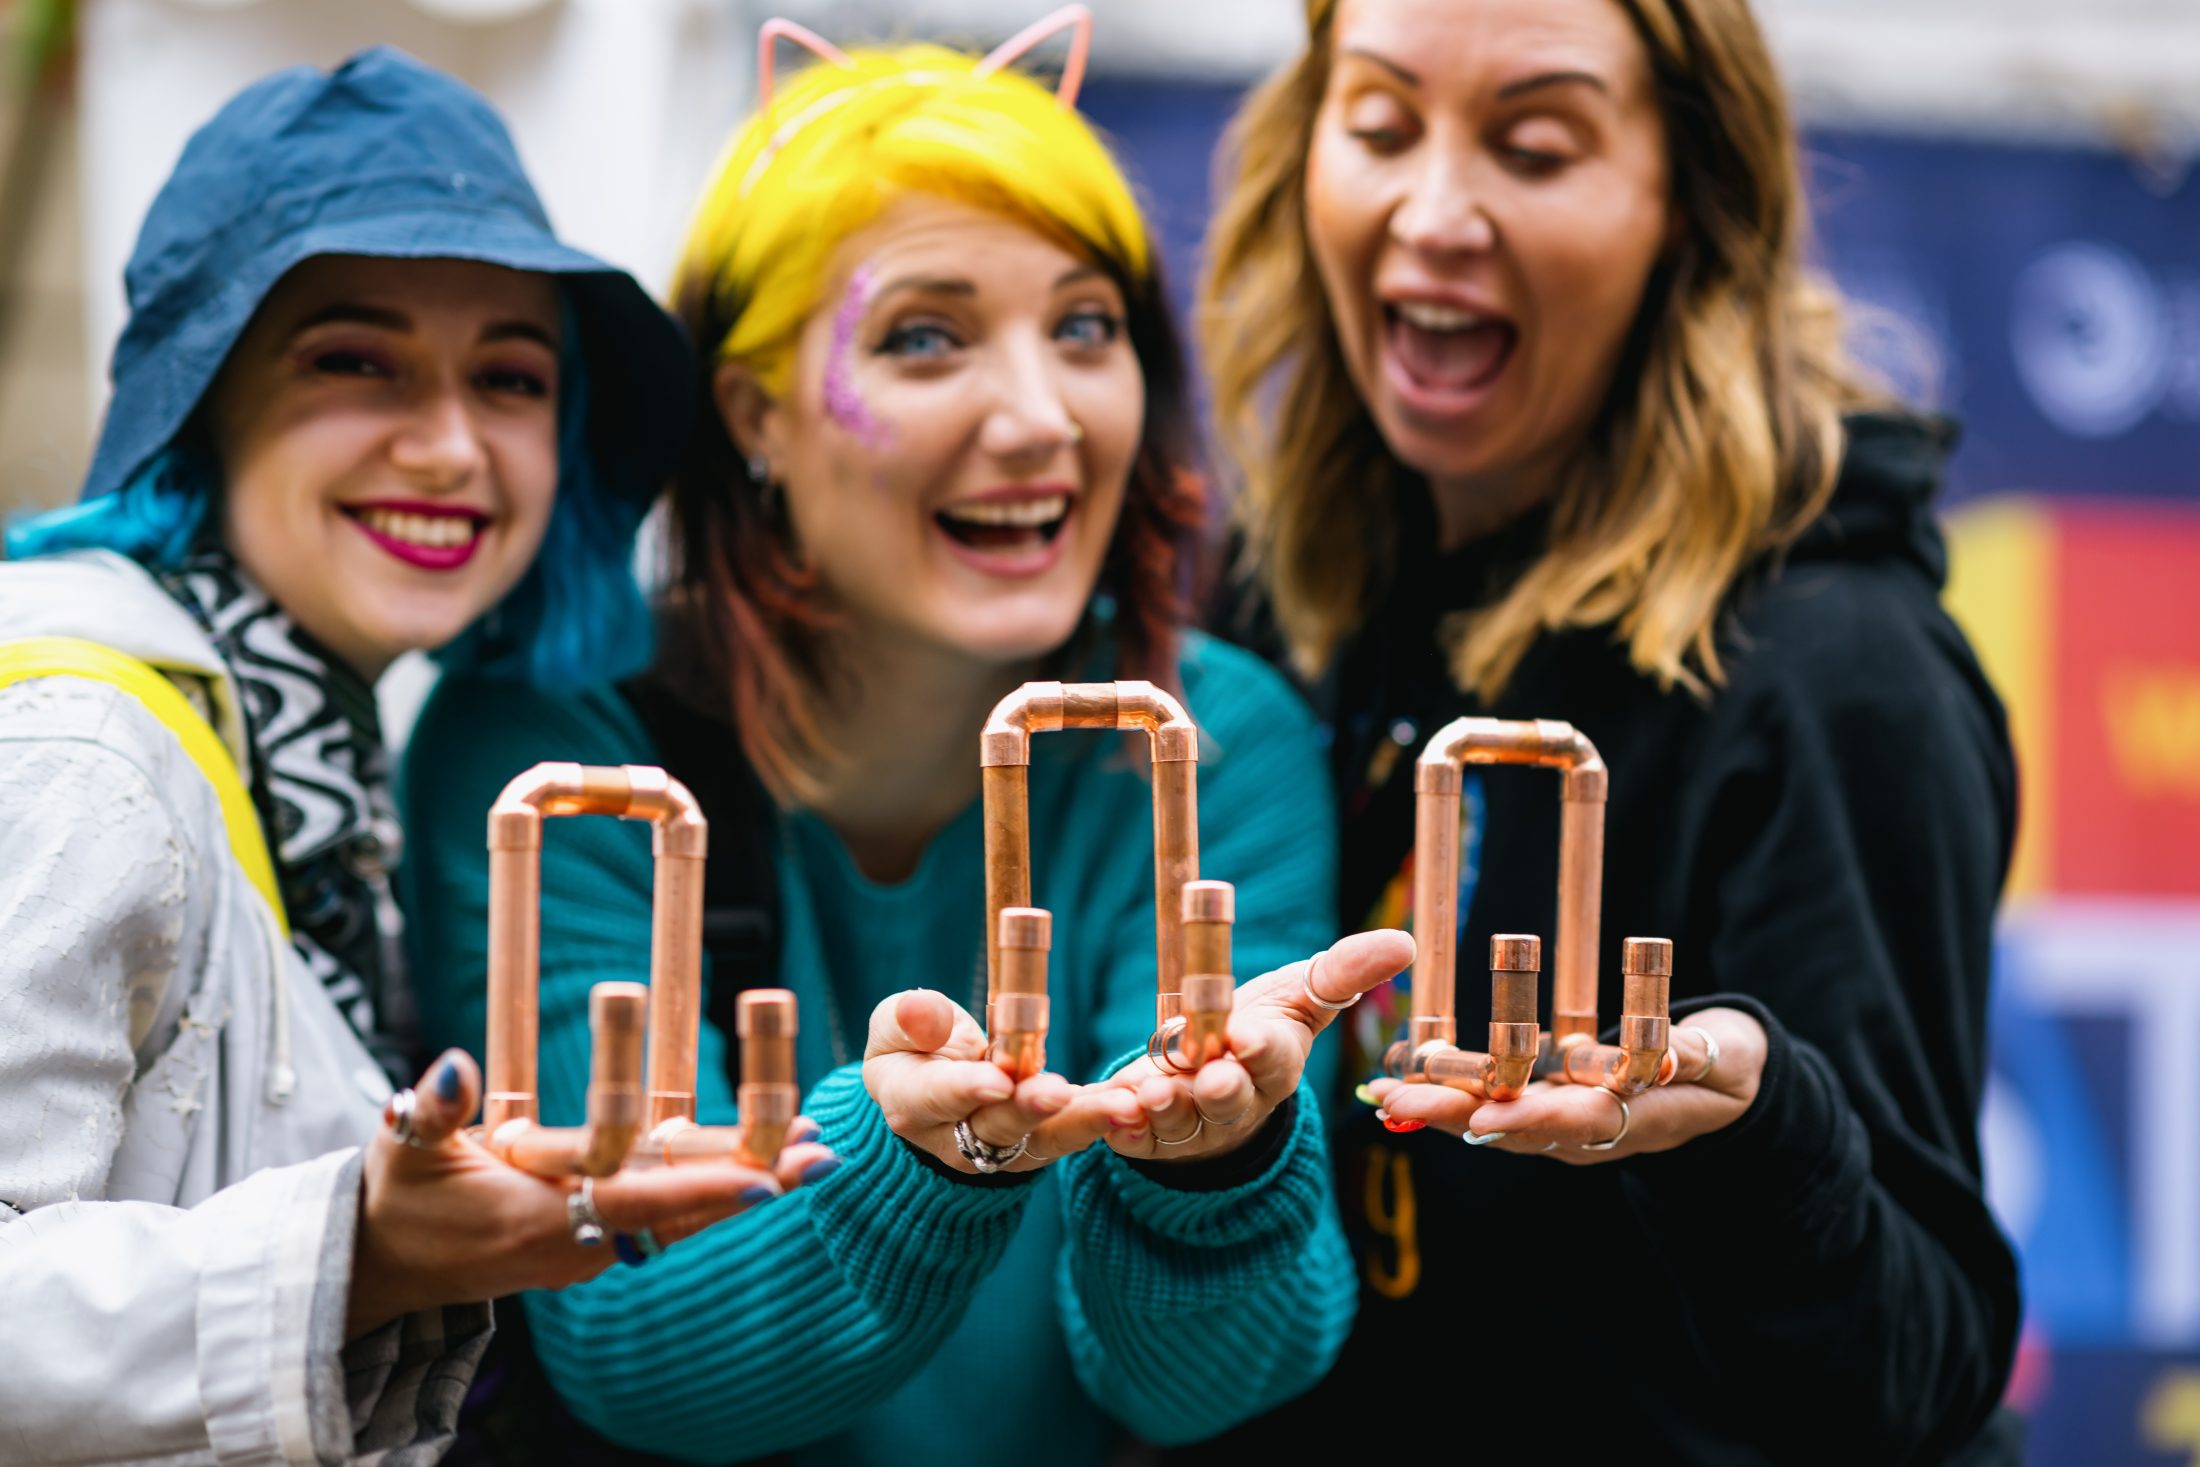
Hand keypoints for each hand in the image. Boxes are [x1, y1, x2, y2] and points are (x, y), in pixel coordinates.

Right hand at [346, 1050, 835, 1337]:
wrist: (384, 1265)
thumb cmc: (398, 1196)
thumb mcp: (401, 1144)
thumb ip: (430, 1107)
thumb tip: (451, 1064)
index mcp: (534, 1218)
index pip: (632, 1204)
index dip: (697, 1189)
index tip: (764, 1179)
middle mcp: (576, 1245)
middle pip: (681, 1214)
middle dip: (752, 1184)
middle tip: (822, 1157)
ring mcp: (590, 1252)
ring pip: (683, 1219)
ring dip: (746, 1185)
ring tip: (815, 1154)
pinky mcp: (594, 1248)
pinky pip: (667, 1221)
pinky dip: (714, 1193)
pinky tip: (765, 1167)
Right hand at [861, 989, 1141, 1173]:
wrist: (931, 1094)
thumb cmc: (913, 1047)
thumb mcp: (894, 1026)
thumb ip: (906, 1020)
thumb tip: (918, 1010)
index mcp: (912, 1104)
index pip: (937, 1098)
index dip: (966, 1090)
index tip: (997, 1079)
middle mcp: (955, 1140)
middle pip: (996, 1128)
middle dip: (1031, 1111)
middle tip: (1061, 1093)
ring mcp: (1001, 1149)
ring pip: (1044, 1140)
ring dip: (1084, 1123)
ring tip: (1123, 1106)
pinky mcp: (1039, 1144)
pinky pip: (1073, 1133)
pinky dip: (1105, 1119)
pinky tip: (1137, 1103)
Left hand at [1098, 928, 1414, 1164]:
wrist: (1211, 1076)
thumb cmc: (1260, 1028)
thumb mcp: (1298, 996)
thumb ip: (1342, 972)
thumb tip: (1405, 943)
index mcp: (1274, 1064)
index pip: (1272, 1058)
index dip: (1261, 1049)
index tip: (1248, 1035)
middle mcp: (1235, 1100)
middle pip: (1229, 1100)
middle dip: (1220, 1090)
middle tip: (1210, 1077)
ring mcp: (1192, 1124)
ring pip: (1180, 1121)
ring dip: (1167, 1107)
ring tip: (1153, 1091)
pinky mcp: (1149, 1138)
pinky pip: (1134, 1136)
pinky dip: (1122, 1126)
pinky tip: (1109, 1111)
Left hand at [1365, 1005, 1765, 1162]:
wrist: (1727, 1091)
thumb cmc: (1729, 1067)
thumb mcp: (1727, 1059)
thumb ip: (1700, 1057)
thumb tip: (1677, 1055)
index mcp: (1631, 1122)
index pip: (1574, 1124)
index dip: (1528, 1120)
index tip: (1480, 1116)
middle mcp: (1587, 1135)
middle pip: (1513, 1129)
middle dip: (1452, 1115)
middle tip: (1395, 1102)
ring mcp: (1563, 1128)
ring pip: (1492, 1122)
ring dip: (1436, 1109)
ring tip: (1381, 1096)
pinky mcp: (1547, 1113)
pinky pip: (1491, 1109)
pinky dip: (1447, 1095)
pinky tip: (1403, 1080)